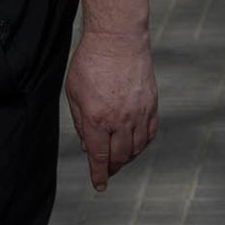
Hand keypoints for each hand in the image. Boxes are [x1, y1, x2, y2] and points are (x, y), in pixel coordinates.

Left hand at [65, 28, 157, 190]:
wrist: (118, 39)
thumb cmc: (91, 62)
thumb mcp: (74, 93)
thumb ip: (80, 122)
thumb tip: (87, 144)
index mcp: (97, 118)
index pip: (99, 156)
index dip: (99, 174)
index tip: (100, 185)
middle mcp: (120, 120)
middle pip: (119, 156)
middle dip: (113, 168)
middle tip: (108, 172)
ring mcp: (138, 113)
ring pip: (136, 148)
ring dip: (127, 157)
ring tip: (120, 158)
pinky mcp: (151, 105)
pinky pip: (149, 133)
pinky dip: (142, 143)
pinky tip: (135, 144)